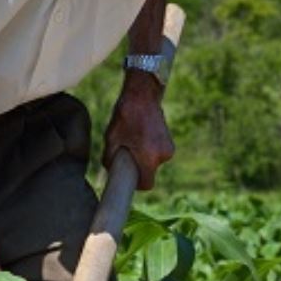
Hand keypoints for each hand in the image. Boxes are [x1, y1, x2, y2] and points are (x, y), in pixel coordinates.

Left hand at [103, 74, 173, 189]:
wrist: (142, 95)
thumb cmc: (125, 117)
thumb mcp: (111, 139)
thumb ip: (110, 160)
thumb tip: (111, 171)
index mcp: (149, 158)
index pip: (146, 185)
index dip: (136, 184)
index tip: (128, 178)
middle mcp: (163, 155)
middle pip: (149, 172)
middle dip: (138, 167)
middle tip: (127, 153)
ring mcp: (169, 148)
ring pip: (154, 163)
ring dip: (144, 157)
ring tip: (134, 141)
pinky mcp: (170, 142)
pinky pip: (158, 153)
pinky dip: (150, 150)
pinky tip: (142, 136)